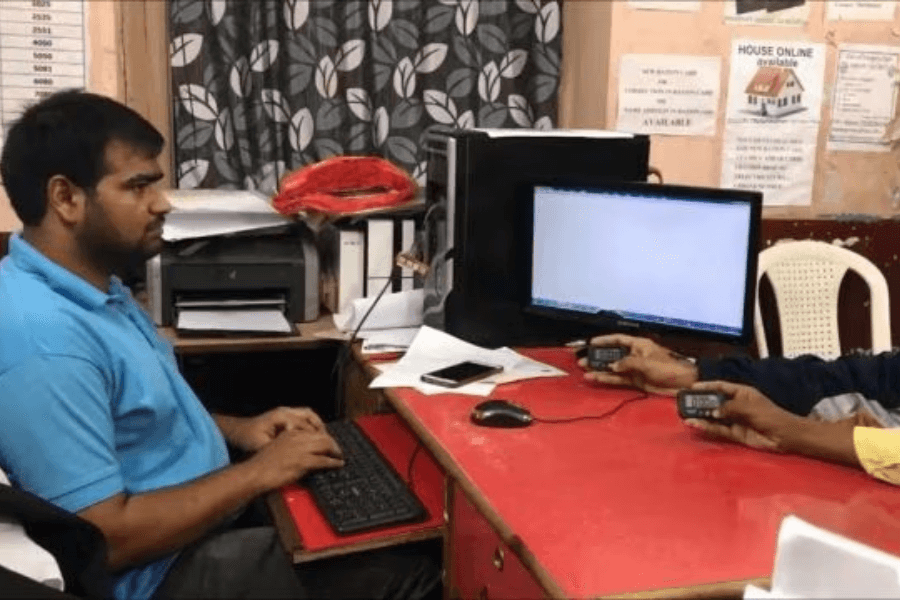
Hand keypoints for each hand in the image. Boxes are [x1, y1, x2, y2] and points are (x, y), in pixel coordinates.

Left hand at [216, 407, 325, 452]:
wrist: (238, 430)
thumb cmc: (248, 438)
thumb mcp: (261, 446)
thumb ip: (279, 449)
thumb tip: (295, 455)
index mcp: (281, 416)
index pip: (305, 426)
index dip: (317, 438)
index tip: (325, 449)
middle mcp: (285, 411)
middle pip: (311, 417)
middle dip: (322, 432)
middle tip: (331, 446)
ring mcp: (286, 411)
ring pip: (310, 415)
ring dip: (319, 427)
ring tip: (327, 441)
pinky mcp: (286, 414)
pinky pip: (305, 417)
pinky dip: (313, 425)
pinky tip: (316, 437)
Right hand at [248, 429, 344, 489]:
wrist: (255, 473)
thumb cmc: (262, 464)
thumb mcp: (277, 447)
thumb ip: (291, 445)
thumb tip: (303, 451)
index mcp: (290, 433)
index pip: (313, 431)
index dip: (324, 437)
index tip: (329, 442)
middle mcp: (297, 438)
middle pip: (323, 436)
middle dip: (333, 443)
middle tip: (338, 450)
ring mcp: (301, 449)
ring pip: (326, 445)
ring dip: (336, 450)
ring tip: (339, 456)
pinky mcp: (303, 462)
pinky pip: (324, 460)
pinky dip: (333, 462)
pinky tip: (338, 464)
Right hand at [580, 334, 697, 394]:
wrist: (684, 384)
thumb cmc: (669, 368)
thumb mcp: (647, 362)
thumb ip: (628, 363)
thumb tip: (613, 366)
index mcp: (640, 345)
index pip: (619, 339)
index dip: (605, 340)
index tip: (591, 343)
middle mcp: (635, 355)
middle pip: (613, 354)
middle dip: (598, 357)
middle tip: (583, 360)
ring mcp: (635, 369)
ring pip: (614, 368)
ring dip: (600, 369)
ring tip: (585, 371)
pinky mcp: (636, 381)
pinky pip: (619, 379)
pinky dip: (608, 379)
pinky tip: (597, 378)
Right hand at [682, 381, 802, 451]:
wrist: (785, 435)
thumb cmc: (770, 415)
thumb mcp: (749, 407)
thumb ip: (729, 408)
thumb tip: (712, 412)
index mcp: (742, 393)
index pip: (722, 387)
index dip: (708, 386)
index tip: (693, 387)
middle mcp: (736, 405)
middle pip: (715, 402)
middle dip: (701, 403)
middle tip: (685, 403)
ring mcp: (735, 420)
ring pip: (714, 417)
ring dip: (702, 416)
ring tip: (686, 415)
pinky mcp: (736, 434)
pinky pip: (719, 430)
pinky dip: (707, 427)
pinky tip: (696, 425)